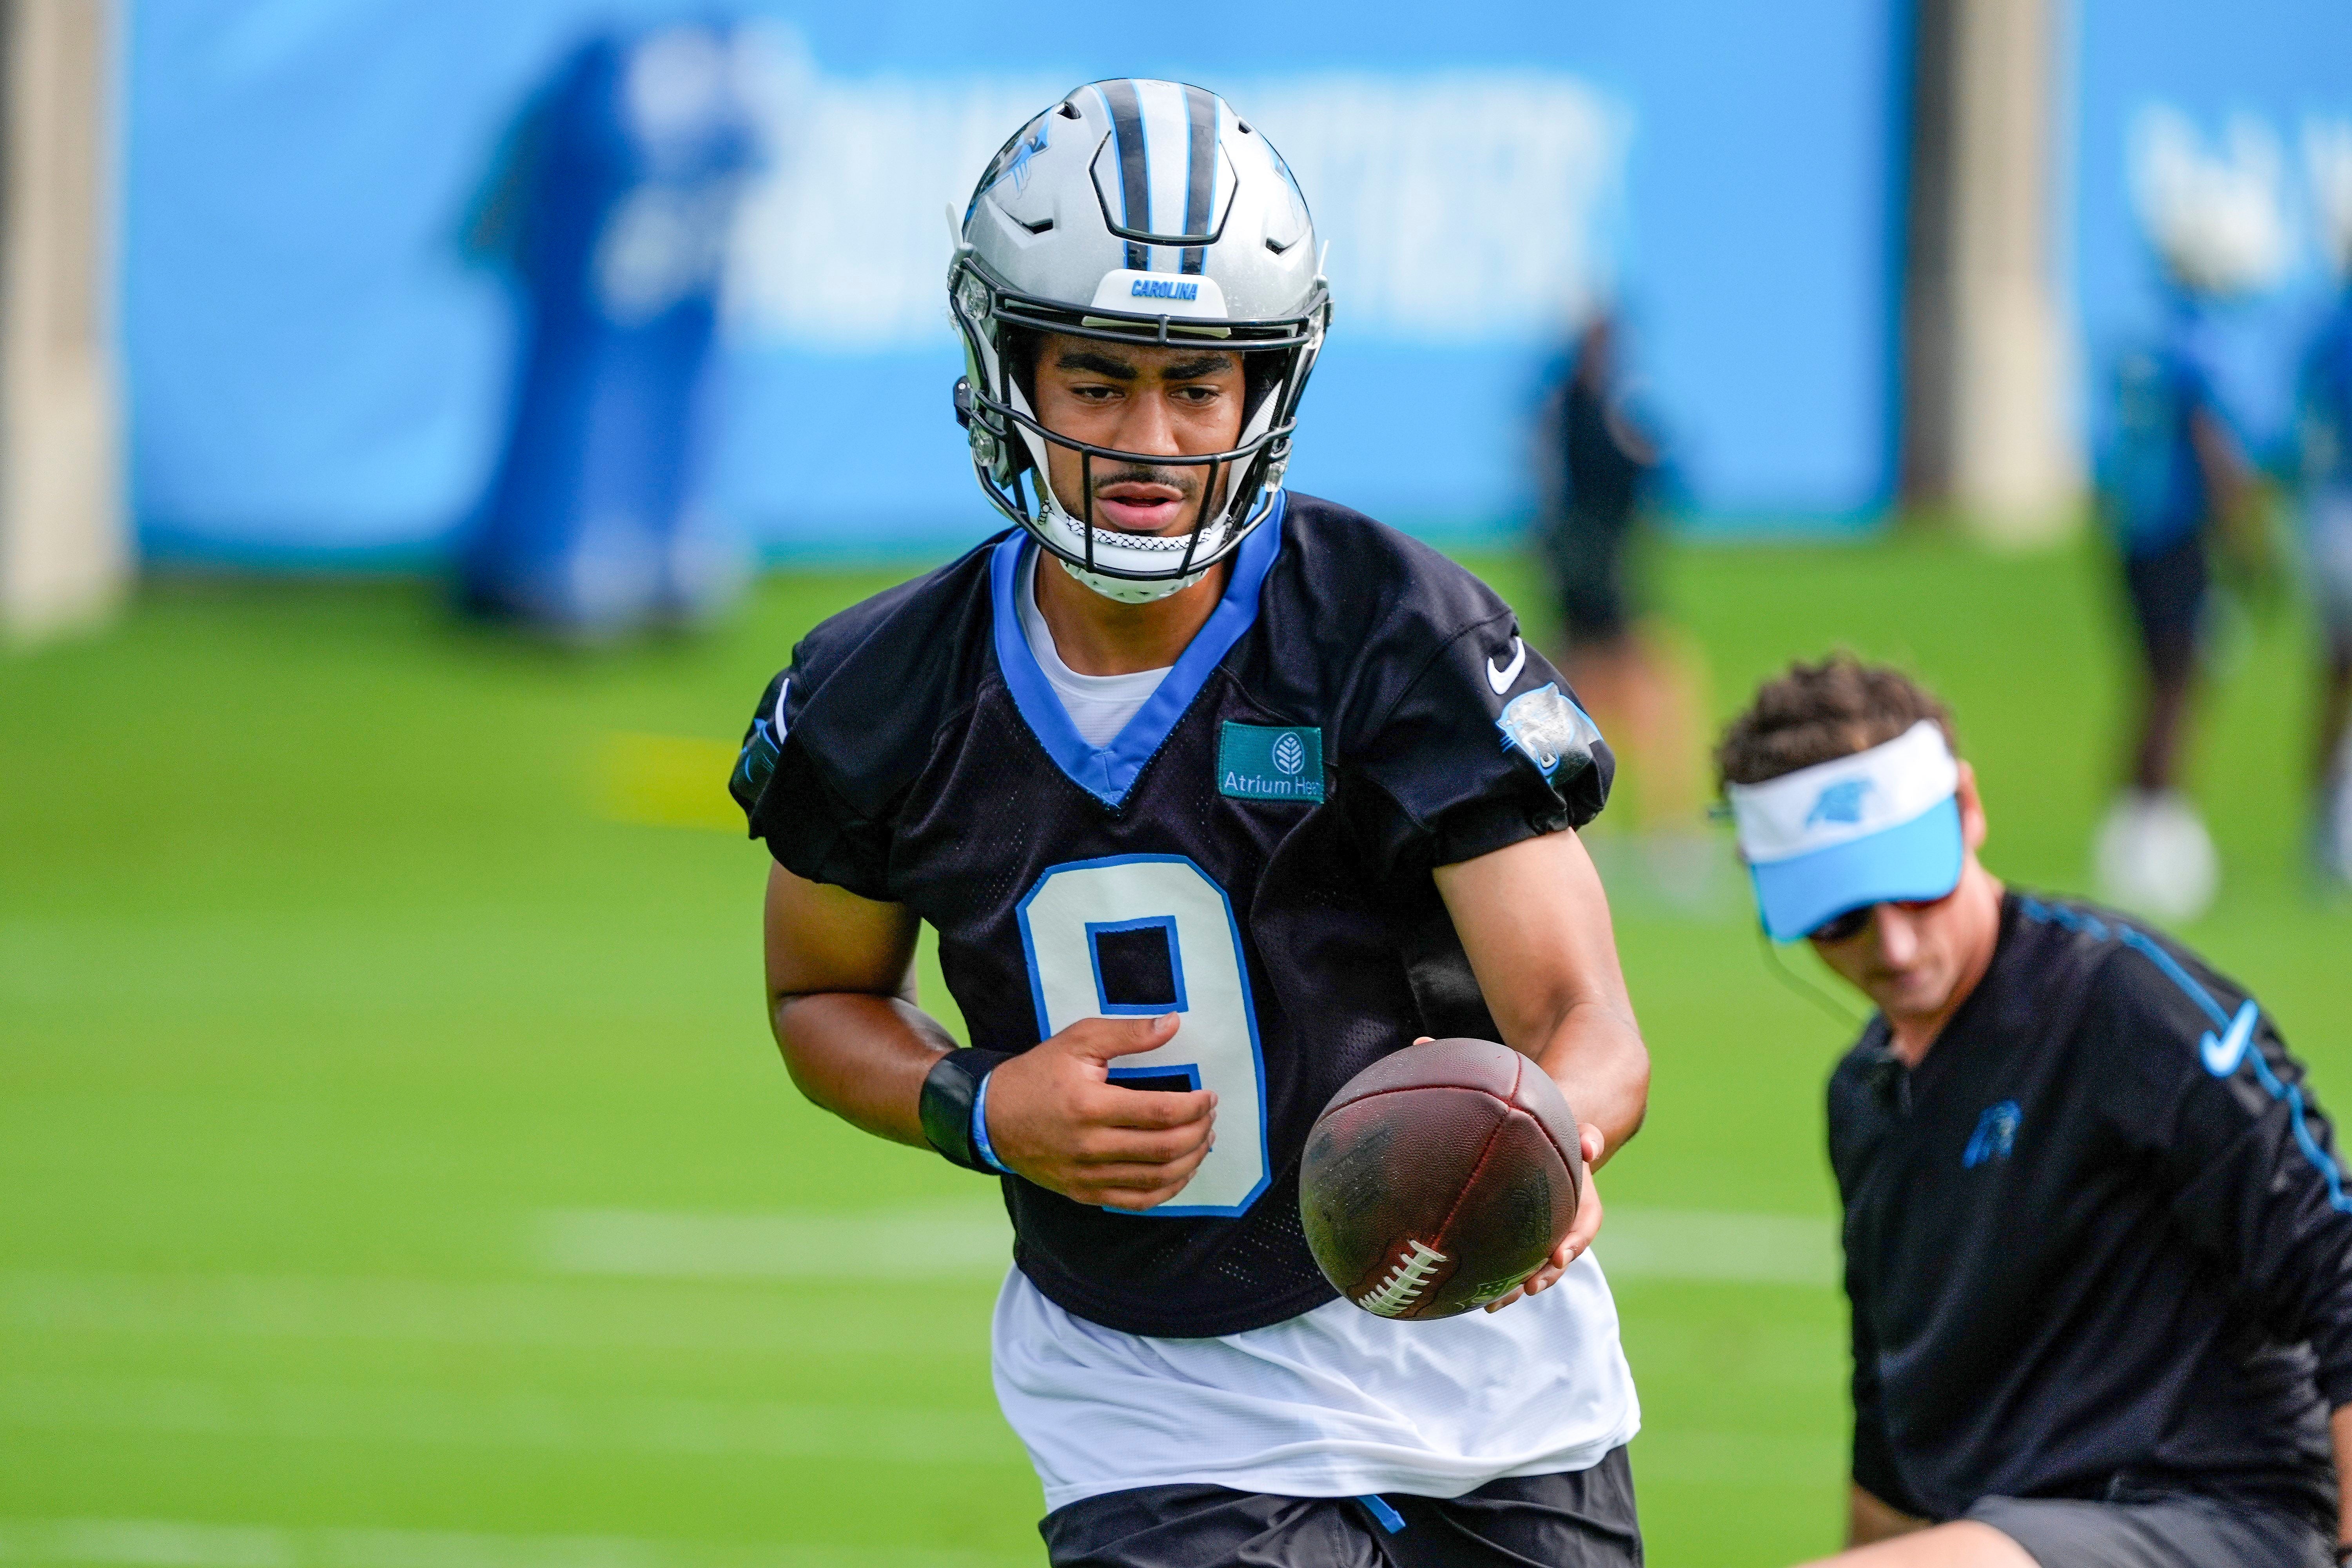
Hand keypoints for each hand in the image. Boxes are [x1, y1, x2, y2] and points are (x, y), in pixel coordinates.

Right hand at [982, 1014, 1216, 1209]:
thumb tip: (1173, 1024)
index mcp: (1090, 1106)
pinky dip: (1167, 1190)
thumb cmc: (1038, 1074)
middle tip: (1210, 1116)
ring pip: (1156, 1179)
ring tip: (1203, 1141)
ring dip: (1190, 1161)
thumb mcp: (1078, 1040)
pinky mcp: (1084, 1193)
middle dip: (1199, 1132)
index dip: (1195, 1106)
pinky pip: (1137, 1201)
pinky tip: (1181, 1171)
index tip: (1209, 1096)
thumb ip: (1127, 1033)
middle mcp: (1089, 1146)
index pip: (1160, 1112)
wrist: (991, 1117)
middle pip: (1164, 1148)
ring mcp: (1087, 1176)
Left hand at [1485, 1122, 1604, 1312]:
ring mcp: (1542, 1240)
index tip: (1560, 1256)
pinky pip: (1513, 1268)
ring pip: (1534, 1271)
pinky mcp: (1519, 1245)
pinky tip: (1480, 1298)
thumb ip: (1589, 1137)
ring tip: (1496, 1302)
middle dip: (1547, 1276)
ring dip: (1518, 1289)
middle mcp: (1564, 1230)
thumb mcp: (1576, 1134)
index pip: (1585, 1229)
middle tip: (1531, 1287)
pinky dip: (1500, 1285)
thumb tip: (1591, 1148)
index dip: (1575, 1244)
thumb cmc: (1559, 1140)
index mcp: (1583, 1208)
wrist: (1539, 1147)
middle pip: (1559, 1260)